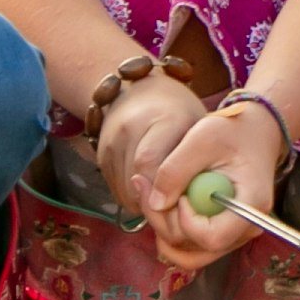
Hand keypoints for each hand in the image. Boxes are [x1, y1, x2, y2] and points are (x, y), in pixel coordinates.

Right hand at [91, 70, 206, 211]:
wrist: (140, 92)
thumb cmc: (180, 113)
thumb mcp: (198, 129)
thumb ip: (196, 161)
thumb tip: (195, 201)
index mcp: (161, 118)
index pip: (150, 162)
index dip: (163, 190)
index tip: (179, 204)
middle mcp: (129, 127)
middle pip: (137, 181)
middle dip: (157, 201)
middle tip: (176, 207)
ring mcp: (110, 141)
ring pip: (126, 191)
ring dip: (145, 201)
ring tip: (164, 194)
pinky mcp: (101, 155)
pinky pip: (117, 190)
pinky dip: (134, 196)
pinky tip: (149, 187)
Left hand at [141, 93, 289, 268]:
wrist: (254, 133)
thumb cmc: (231, 131)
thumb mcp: (201, 139)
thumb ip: (175, 169)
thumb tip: (155, 203)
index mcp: (250, 204)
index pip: (212, 237)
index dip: (185, 221)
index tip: (179, 193)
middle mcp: (247, 227)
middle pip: (196, 249)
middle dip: (164, 223)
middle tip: (148, 187)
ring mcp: (235, 234)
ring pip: (190, 254)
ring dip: (163, 230)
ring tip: (154, 197)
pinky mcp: (223, 233)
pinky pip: (191, 248)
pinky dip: (171, 232)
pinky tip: (164, 206)